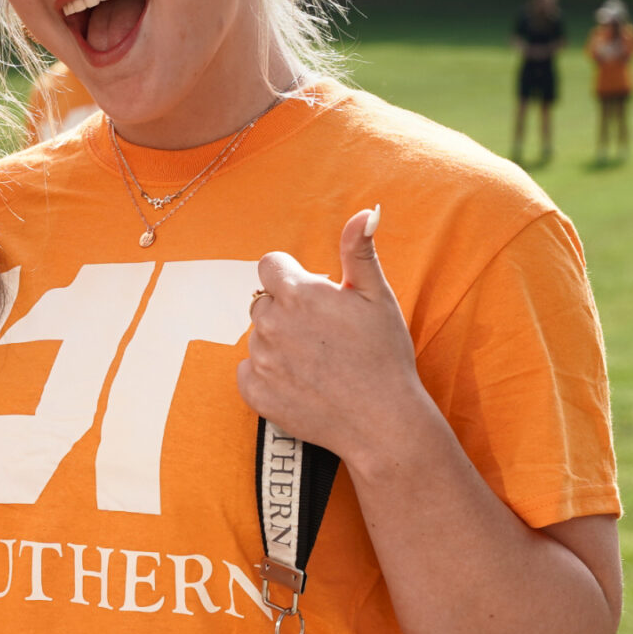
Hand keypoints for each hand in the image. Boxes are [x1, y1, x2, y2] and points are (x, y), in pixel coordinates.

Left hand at [238, 206, 420, 459]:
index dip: (292, 278)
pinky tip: (301, 382)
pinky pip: (248, 372)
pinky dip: (267, 376)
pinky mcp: (255, 393)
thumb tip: (366, 211)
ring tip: (317, 362)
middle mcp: (271, 323)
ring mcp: (260, 360)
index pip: (270, 266)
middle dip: (286, 311)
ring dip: (279, 343)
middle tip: (322, 334)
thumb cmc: (384, 356)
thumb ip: (359, 251)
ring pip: (258, 338)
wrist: (382, 422)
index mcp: (298, 293)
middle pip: (263, 302)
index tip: (314, 296)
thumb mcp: (377, 297)